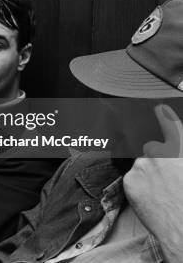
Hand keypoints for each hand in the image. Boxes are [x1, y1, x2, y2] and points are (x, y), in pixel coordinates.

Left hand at [123, 104, 182, 261]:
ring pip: (142, 165)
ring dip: (150, 174)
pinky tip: (153, 199)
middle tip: (168, 180)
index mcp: (178, 149)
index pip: (169, 123)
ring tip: (163, 194)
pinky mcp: (130, 180)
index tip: (158, 108)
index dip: (163, 114)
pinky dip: (140, 187)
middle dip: (158, 160)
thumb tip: (174, 151)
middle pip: (152, 149)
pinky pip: (133, 179)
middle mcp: (159, 151)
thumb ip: (179, 153)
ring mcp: (142, 165)